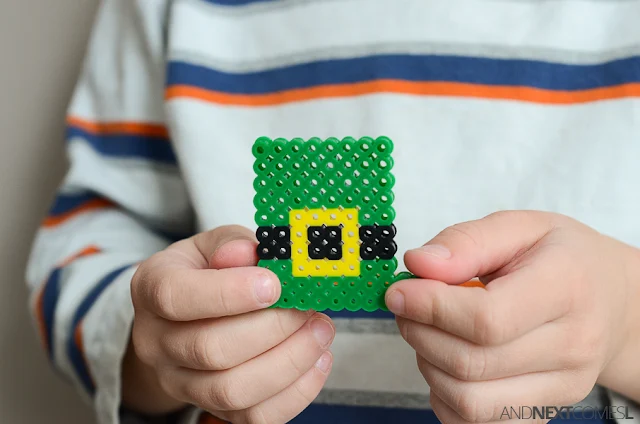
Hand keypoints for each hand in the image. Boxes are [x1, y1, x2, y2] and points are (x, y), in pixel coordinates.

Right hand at [125, 225, 334, 422]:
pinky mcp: (210, 407)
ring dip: (288, 362)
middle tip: (307, 309)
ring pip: (231, 391)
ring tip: (319, 333)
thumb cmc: (205, 273)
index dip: (228, 293)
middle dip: (272, 329)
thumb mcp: (213, 245)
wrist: (185, 317)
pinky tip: (316, 362)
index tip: (274, 284)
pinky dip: (294, 394)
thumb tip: (249, 253)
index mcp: (152, 288)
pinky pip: (252, 417)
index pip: (176, 297)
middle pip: (209, 349)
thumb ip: (232, 244)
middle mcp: (156, 341)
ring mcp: (179, 381)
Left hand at [385, 211, 639, 423]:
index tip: (399, 292)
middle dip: (420, 333)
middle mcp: (571, 346)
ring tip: (432, 332)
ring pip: (470, 402)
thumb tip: (419, 265)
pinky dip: (445, 396)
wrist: (613, 300)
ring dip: (430, 366)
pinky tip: (447, 362)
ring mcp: (562, 388)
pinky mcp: (546, 412)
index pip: (487, 319)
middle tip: (408, 307)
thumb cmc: (563, 260)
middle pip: (472, 364)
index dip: (430, 309)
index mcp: (566, 288)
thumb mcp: (520, 227)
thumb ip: (467, 242)